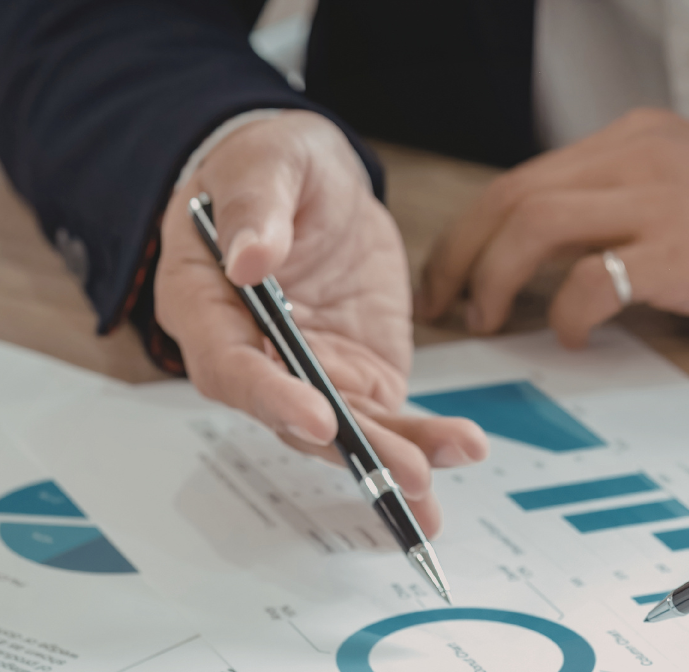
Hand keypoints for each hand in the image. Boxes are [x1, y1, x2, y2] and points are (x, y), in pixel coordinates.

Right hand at [158, 111, 486, 535]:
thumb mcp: (266, 163)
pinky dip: (423, 442)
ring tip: (443, 469)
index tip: (318, 415)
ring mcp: (310, 378)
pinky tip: (462, 452)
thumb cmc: (274, 168)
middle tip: (405, 469)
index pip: (231, 368)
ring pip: (347, 433)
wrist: (319, 186)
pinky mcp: (357, 382)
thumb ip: (254, 208)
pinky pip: (388, 422)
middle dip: (353, 449)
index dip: (271, 398)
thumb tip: (248, 258)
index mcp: (205, 307)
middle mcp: (253, 358)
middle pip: (294, 421)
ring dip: (396, 457)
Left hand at [418, 108, 688, 347]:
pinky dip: (565, 313)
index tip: (453, 274)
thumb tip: (567, 266)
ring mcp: (660, 200)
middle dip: (460, 256)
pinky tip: (571, 337)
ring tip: (487, 321)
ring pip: (533, 224)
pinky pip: (593, 279)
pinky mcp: (685, 253)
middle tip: (444, 304)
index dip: (472, 231)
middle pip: (510, 196)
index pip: (523, 178)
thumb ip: (629, 213)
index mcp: (635, 142)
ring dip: (493, 279)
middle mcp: (637, 158)